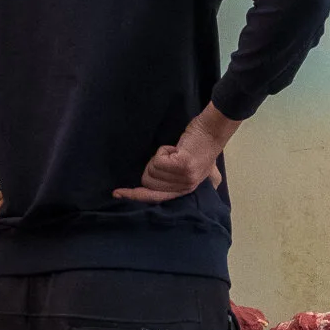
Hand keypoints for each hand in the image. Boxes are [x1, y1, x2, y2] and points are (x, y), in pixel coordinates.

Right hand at [114, 104, 239, 202]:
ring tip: (175, 152)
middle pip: (148, 182)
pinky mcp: (182, 166)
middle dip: (152, 166)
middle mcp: (186, 188)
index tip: (117, 193)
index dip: (135, 196)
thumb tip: (157, 188)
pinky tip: (175, 148)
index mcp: (186, 191)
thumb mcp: (194, 169)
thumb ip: (181, 181)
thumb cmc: (201, 146)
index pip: (155, 198)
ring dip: (160, 156)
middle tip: (169, 157)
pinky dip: (162, 150)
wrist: (212, 131)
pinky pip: (157, 160)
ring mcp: (185, 178)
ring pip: (152, 170)